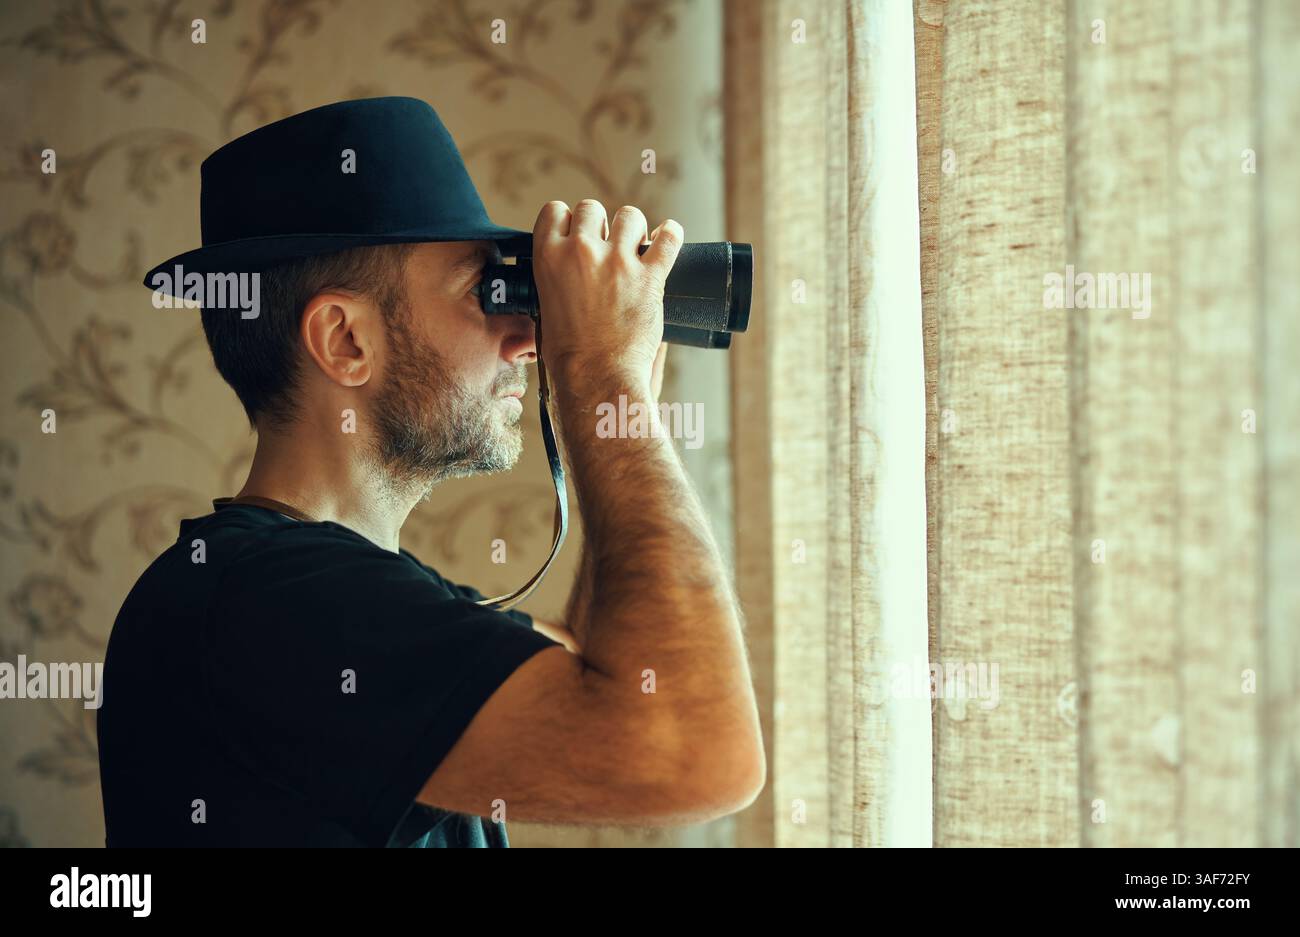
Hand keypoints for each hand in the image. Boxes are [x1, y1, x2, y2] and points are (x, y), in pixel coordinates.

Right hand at [531, 199, 682, 396]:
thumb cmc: (568, 355)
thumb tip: (568, 272)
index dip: (569, 222)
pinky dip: (671, 235)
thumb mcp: (544, 308)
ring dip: (634, 231)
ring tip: (636, 250)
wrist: (595, 377)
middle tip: (608, 249)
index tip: (578, 234)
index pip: (556, 211)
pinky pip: (669, 238)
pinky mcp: (650, 276)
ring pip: (630, 217)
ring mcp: (617, 262)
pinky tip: (668, 237)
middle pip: (592, 208)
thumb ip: (555, 280)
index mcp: (548, 258)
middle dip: (601, 225)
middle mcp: (581, 252)